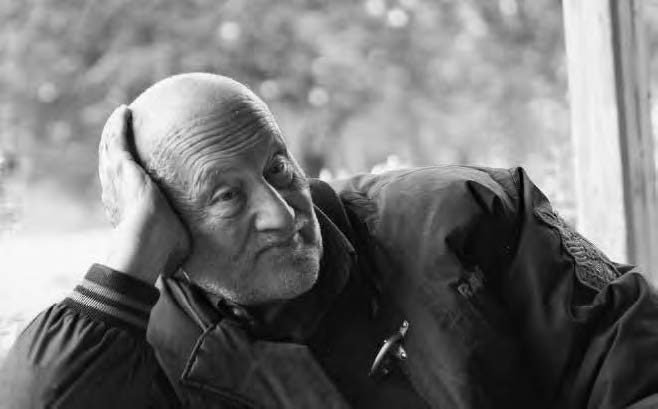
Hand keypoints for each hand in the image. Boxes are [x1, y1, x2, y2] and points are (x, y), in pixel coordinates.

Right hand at [98, 105, 189, 284]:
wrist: (146, 243)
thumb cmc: (162, 250)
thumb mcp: (178, 239)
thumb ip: (186, 238)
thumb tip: (201, 255)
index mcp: (129, 209)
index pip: (126, 190)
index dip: (127, 179)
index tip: (134, 173)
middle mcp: (117, 192)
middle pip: (113, 166)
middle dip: (116, 151)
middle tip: (122, 136)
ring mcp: (116, 178)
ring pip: (111, 149)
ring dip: (114, 133)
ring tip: (121, 118)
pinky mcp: (121, 165)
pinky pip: (117, 138)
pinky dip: (118, 124)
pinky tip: (124, 111)